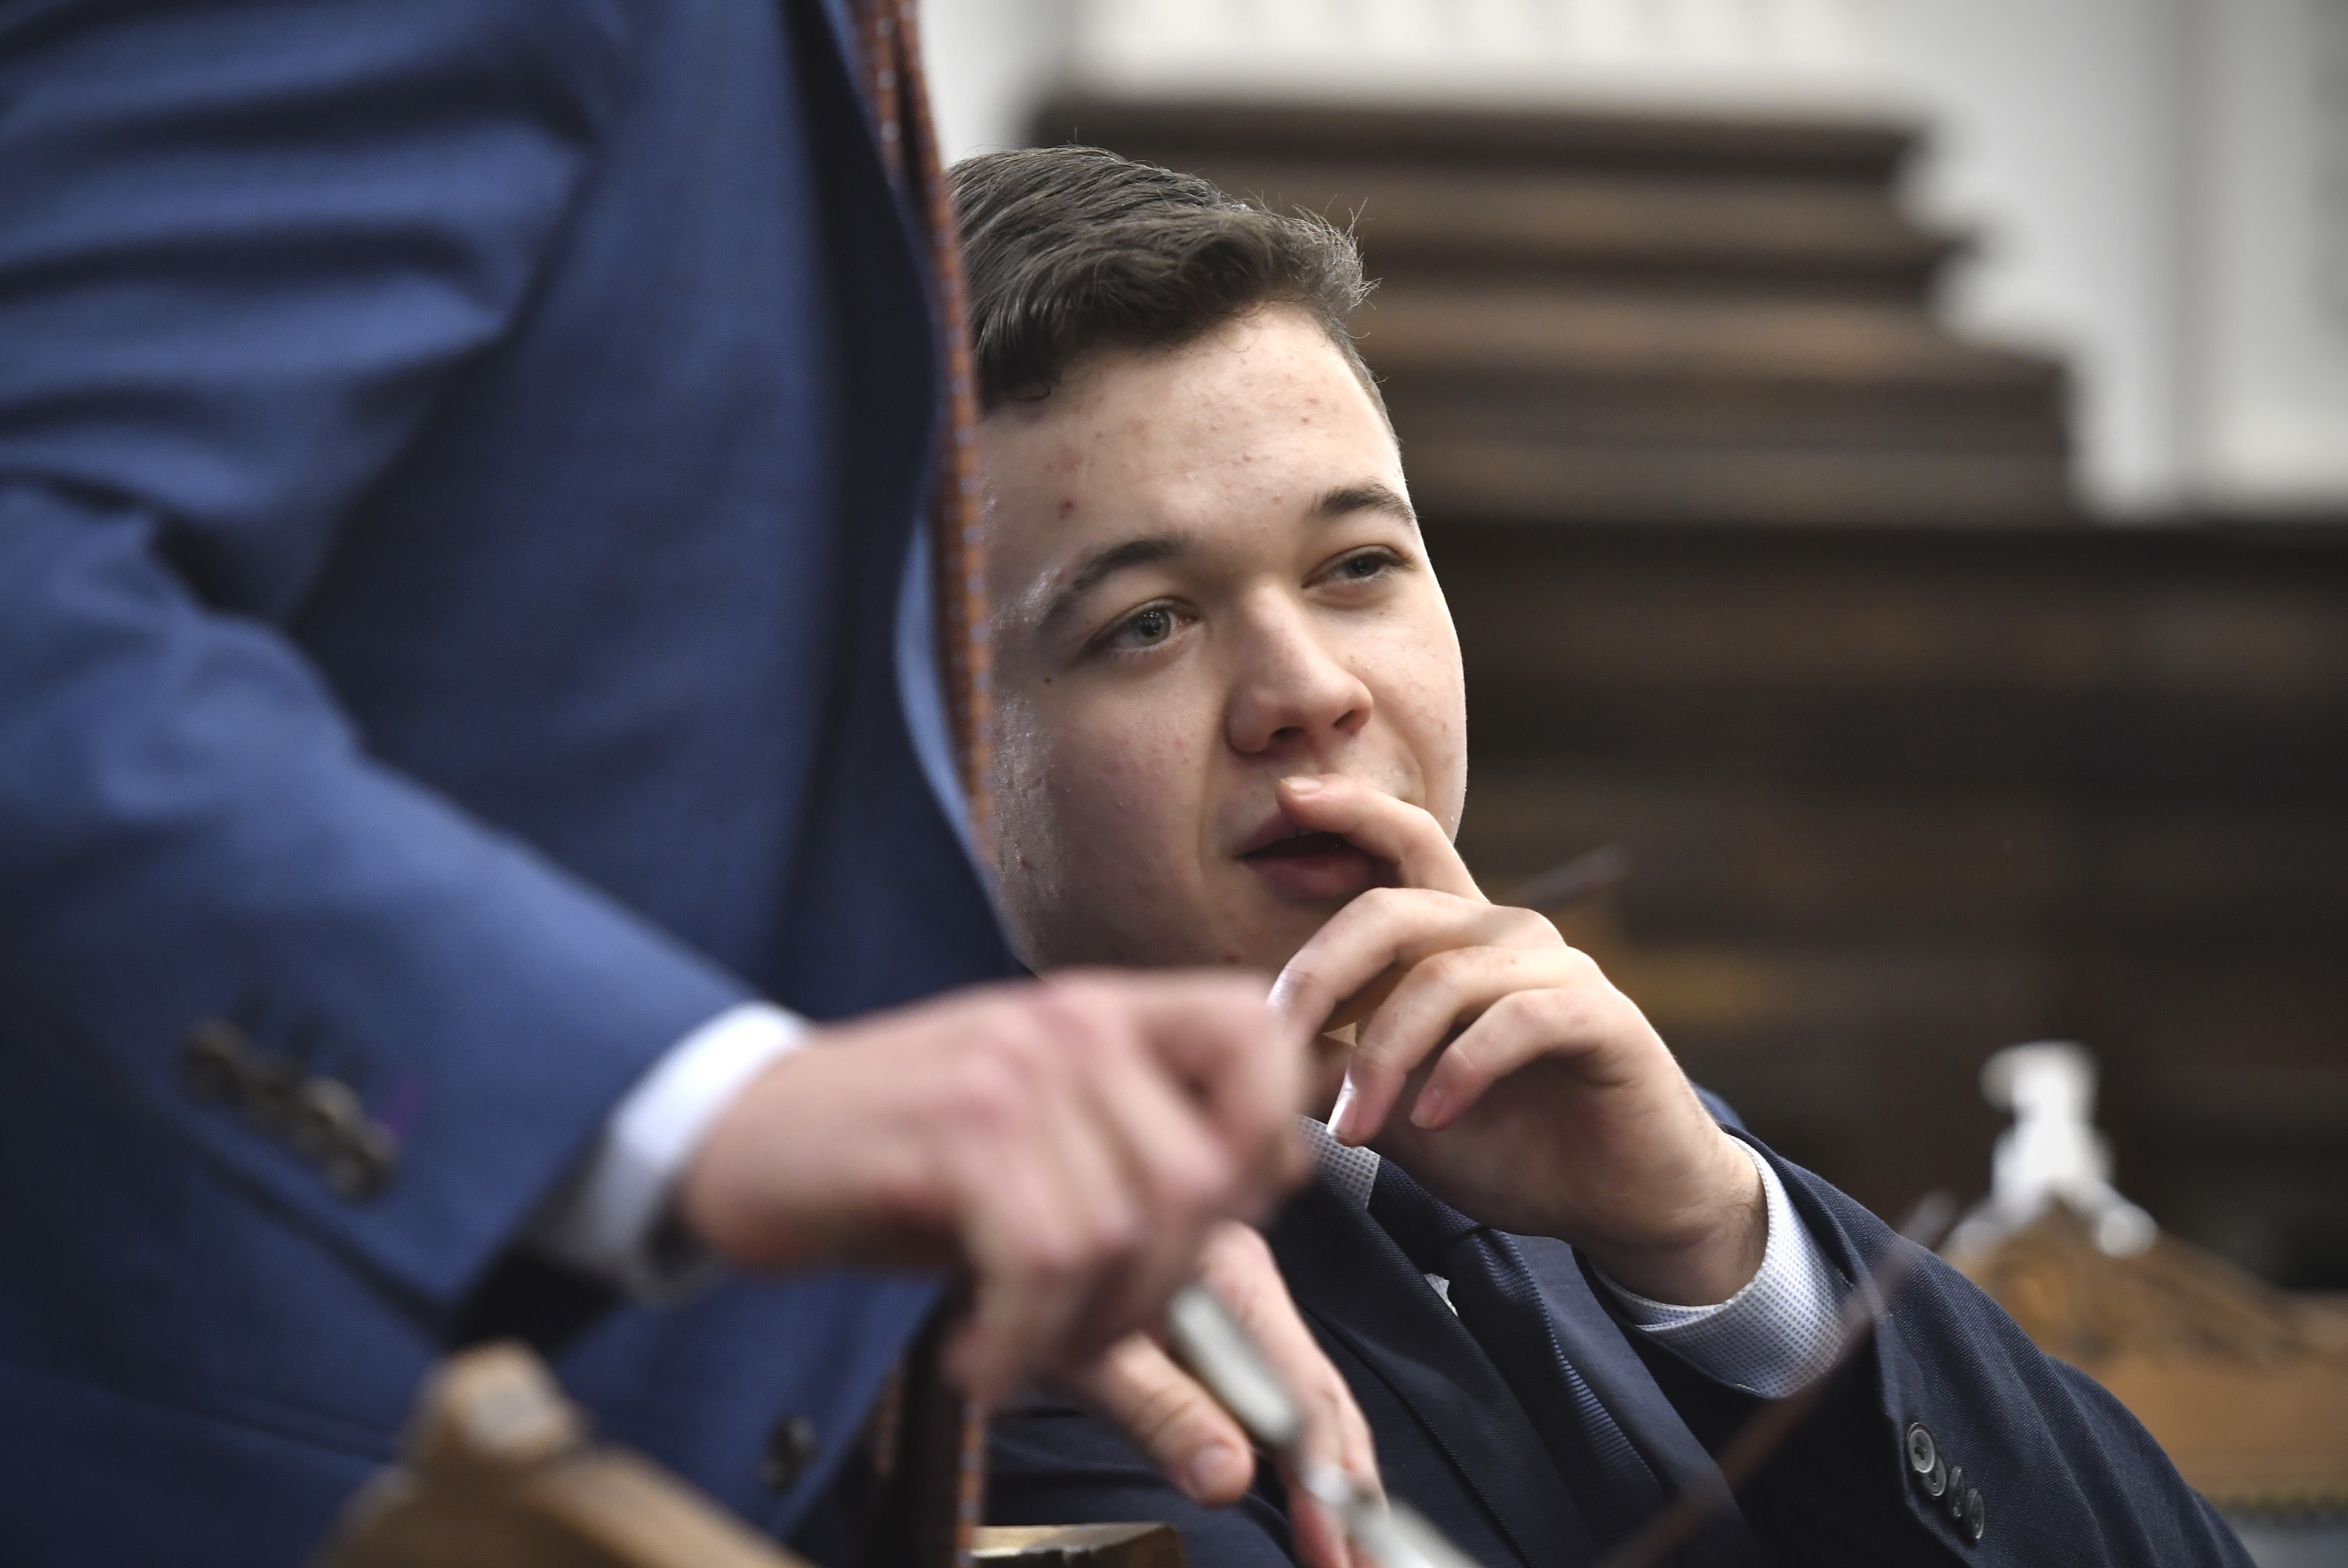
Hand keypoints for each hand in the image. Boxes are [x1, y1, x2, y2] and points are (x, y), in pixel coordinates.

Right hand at [676, 971, 1309, 1402]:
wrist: (746, 1138)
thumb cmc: (903, 1162)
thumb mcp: (1040, 1164)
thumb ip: (1156, 1196)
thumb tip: (1281, 1244)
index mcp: (1107, 1012)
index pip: (1257, 1036)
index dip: (1267, 1140)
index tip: (1212, 1222)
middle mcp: (1074, 1022)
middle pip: (1205, 1178)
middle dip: (1163, 1290)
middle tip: (1090, 1330)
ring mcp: (1016, 1067)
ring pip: (1128, 1232)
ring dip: (1084, 1329)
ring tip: (1024, 1345)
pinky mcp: (956, 1129)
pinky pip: (1047, 1262)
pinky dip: (1022, 1342)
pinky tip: (980, 1360)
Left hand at [1060, 1222, 1377, 1567]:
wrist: (1019, 1238)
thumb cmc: (1035, 1284)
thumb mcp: (1086, 1354)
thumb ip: (1160, 1412)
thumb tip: (1228, 1479)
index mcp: (1232, 1273)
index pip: (1300, 1390)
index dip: (1321, 1476)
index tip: (1329, 1543)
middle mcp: (1251, 1283)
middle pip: (1322, 1397)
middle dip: (1348, 1489)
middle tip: (1363, 1566)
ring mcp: (1242, 1306)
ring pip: (1309, 1400)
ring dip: (1334, 1477)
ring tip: (1352, 1549)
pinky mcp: (1224, 1329)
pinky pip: (1279, 1395)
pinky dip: (1300, 1452)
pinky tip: (1315, 1497)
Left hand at [1267, 775, 1764, 1306]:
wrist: (1618, 1204)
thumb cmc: (1511, 1146)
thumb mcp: (1399, 1110)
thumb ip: (1336, 1072)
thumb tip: (1249, 1051)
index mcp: (1458, 941)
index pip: (1406, 845)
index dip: (1351, 812)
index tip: (1288, 796)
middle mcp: (1506, 936)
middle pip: (1394, 909)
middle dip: (1322, 973)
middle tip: (1277, 1040)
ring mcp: (1558, 970)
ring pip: (1442, 979)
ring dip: (1384, 1058)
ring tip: (1354, 1128)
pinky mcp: (1602, 1017)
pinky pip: (1516, 1019)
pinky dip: (1461, 1070)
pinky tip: (1432, 1119)